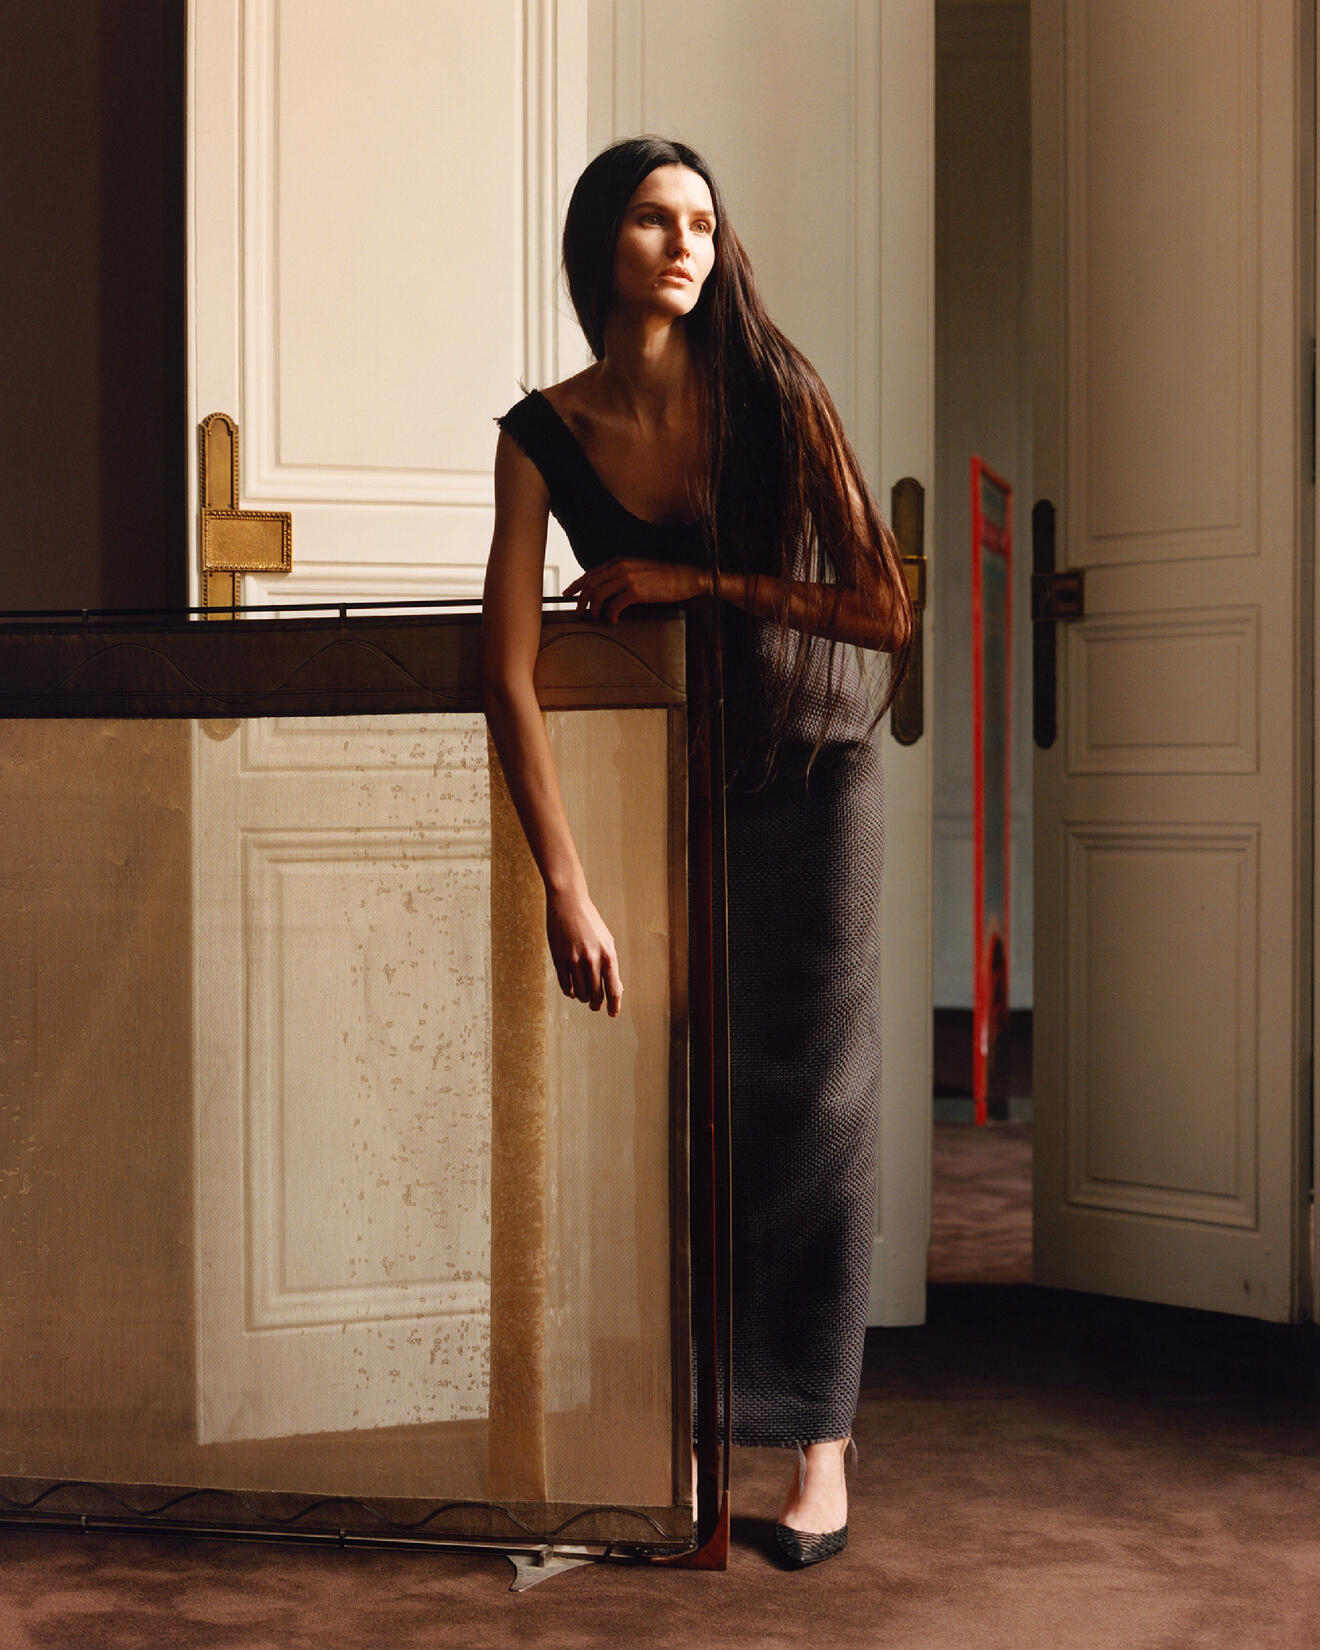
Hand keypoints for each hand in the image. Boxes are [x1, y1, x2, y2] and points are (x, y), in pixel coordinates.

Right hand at [546, 884, 622, 1014]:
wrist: (568, 902)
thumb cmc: (590, 922)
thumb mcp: (607, 941)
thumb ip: (610, 964)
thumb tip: (616, 988)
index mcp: (608, 955)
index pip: (614, 989)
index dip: (614, 1005)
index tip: (612, 1013)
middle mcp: (592, 959)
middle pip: (596, 994)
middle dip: (596, 1004)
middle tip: (595, 1006)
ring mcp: (574, 960)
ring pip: (580, 992)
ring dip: (583, 998)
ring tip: (584, 997)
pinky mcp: (559, 958)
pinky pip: (565, 985)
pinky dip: (569, 992)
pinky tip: (572, 991)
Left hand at [563, 560, 710, 623]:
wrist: (686, 577)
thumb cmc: (665, 577)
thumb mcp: (639, 570)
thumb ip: (622, 576)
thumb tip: (607, 592)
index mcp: (619, 561)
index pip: (590, 573)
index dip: (576, 585)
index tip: (568, 594)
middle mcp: (620, 566)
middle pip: (590, 584)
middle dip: (581, 601)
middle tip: (579, 614)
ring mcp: (627, 578)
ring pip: (598, 595)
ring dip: (593, 610)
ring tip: (596, 618)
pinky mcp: (636, 591)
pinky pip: (613, 605)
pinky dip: (609, 615)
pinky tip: (612, 620)